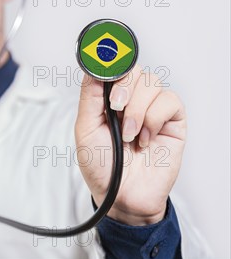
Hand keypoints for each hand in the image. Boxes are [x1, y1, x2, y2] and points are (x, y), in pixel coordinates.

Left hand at [75, 65, 185, 225]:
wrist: (122, 195)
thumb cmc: (102, 166)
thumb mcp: (85, 129)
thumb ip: (90, 97)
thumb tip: (94, 68)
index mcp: (108, 99)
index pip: (113, 68)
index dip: (111, 62)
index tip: (104, 63)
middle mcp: (131, 100)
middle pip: (134, 69)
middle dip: (123, 87)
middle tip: (116, 108)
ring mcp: (153, 109)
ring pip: (151, 82)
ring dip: (137, 109)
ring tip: (129, 135)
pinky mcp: (173, 121)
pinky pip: (169, 100)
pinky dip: (153, 119)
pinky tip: (145, 139)